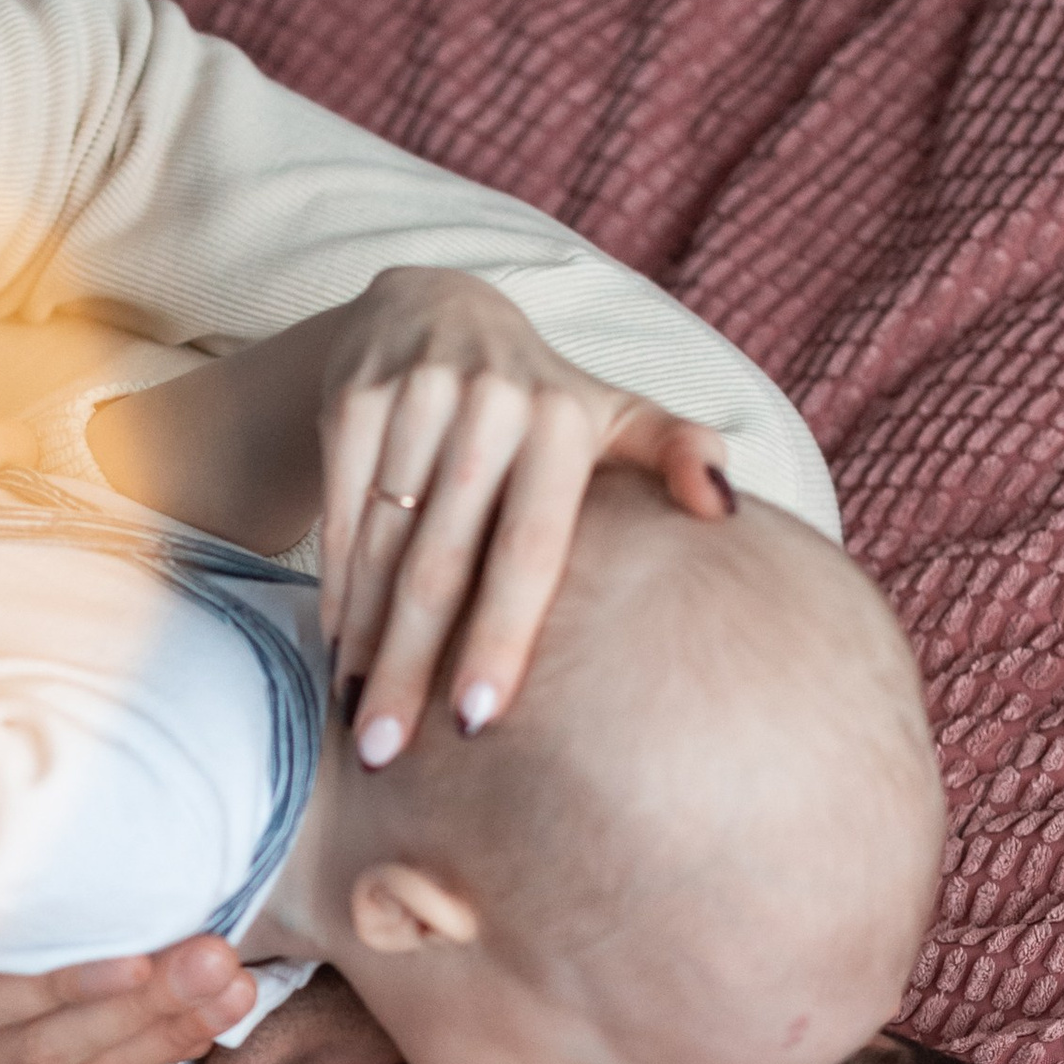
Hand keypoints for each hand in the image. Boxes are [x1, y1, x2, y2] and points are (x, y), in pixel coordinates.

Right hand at [318, 268, 735, 761]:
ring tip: (363, 727)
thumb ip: (678, 456)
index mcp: (560, 421)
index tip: (477, 721)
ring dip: (366, 645)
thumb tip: (726, 511)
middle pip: (442, 563)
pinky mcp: (353, 397)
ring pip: (383, 549)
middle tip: (387, 756)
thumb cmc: (542, 398)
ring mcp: (415, 394)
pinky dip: (337, 592)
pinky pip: (342, 516)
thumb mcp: (615, 418)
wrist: (435, 307)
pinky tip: (338, 656)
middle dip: (411, 668)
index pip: (528, 550)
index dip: (501, 637)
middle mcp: (489, 401)